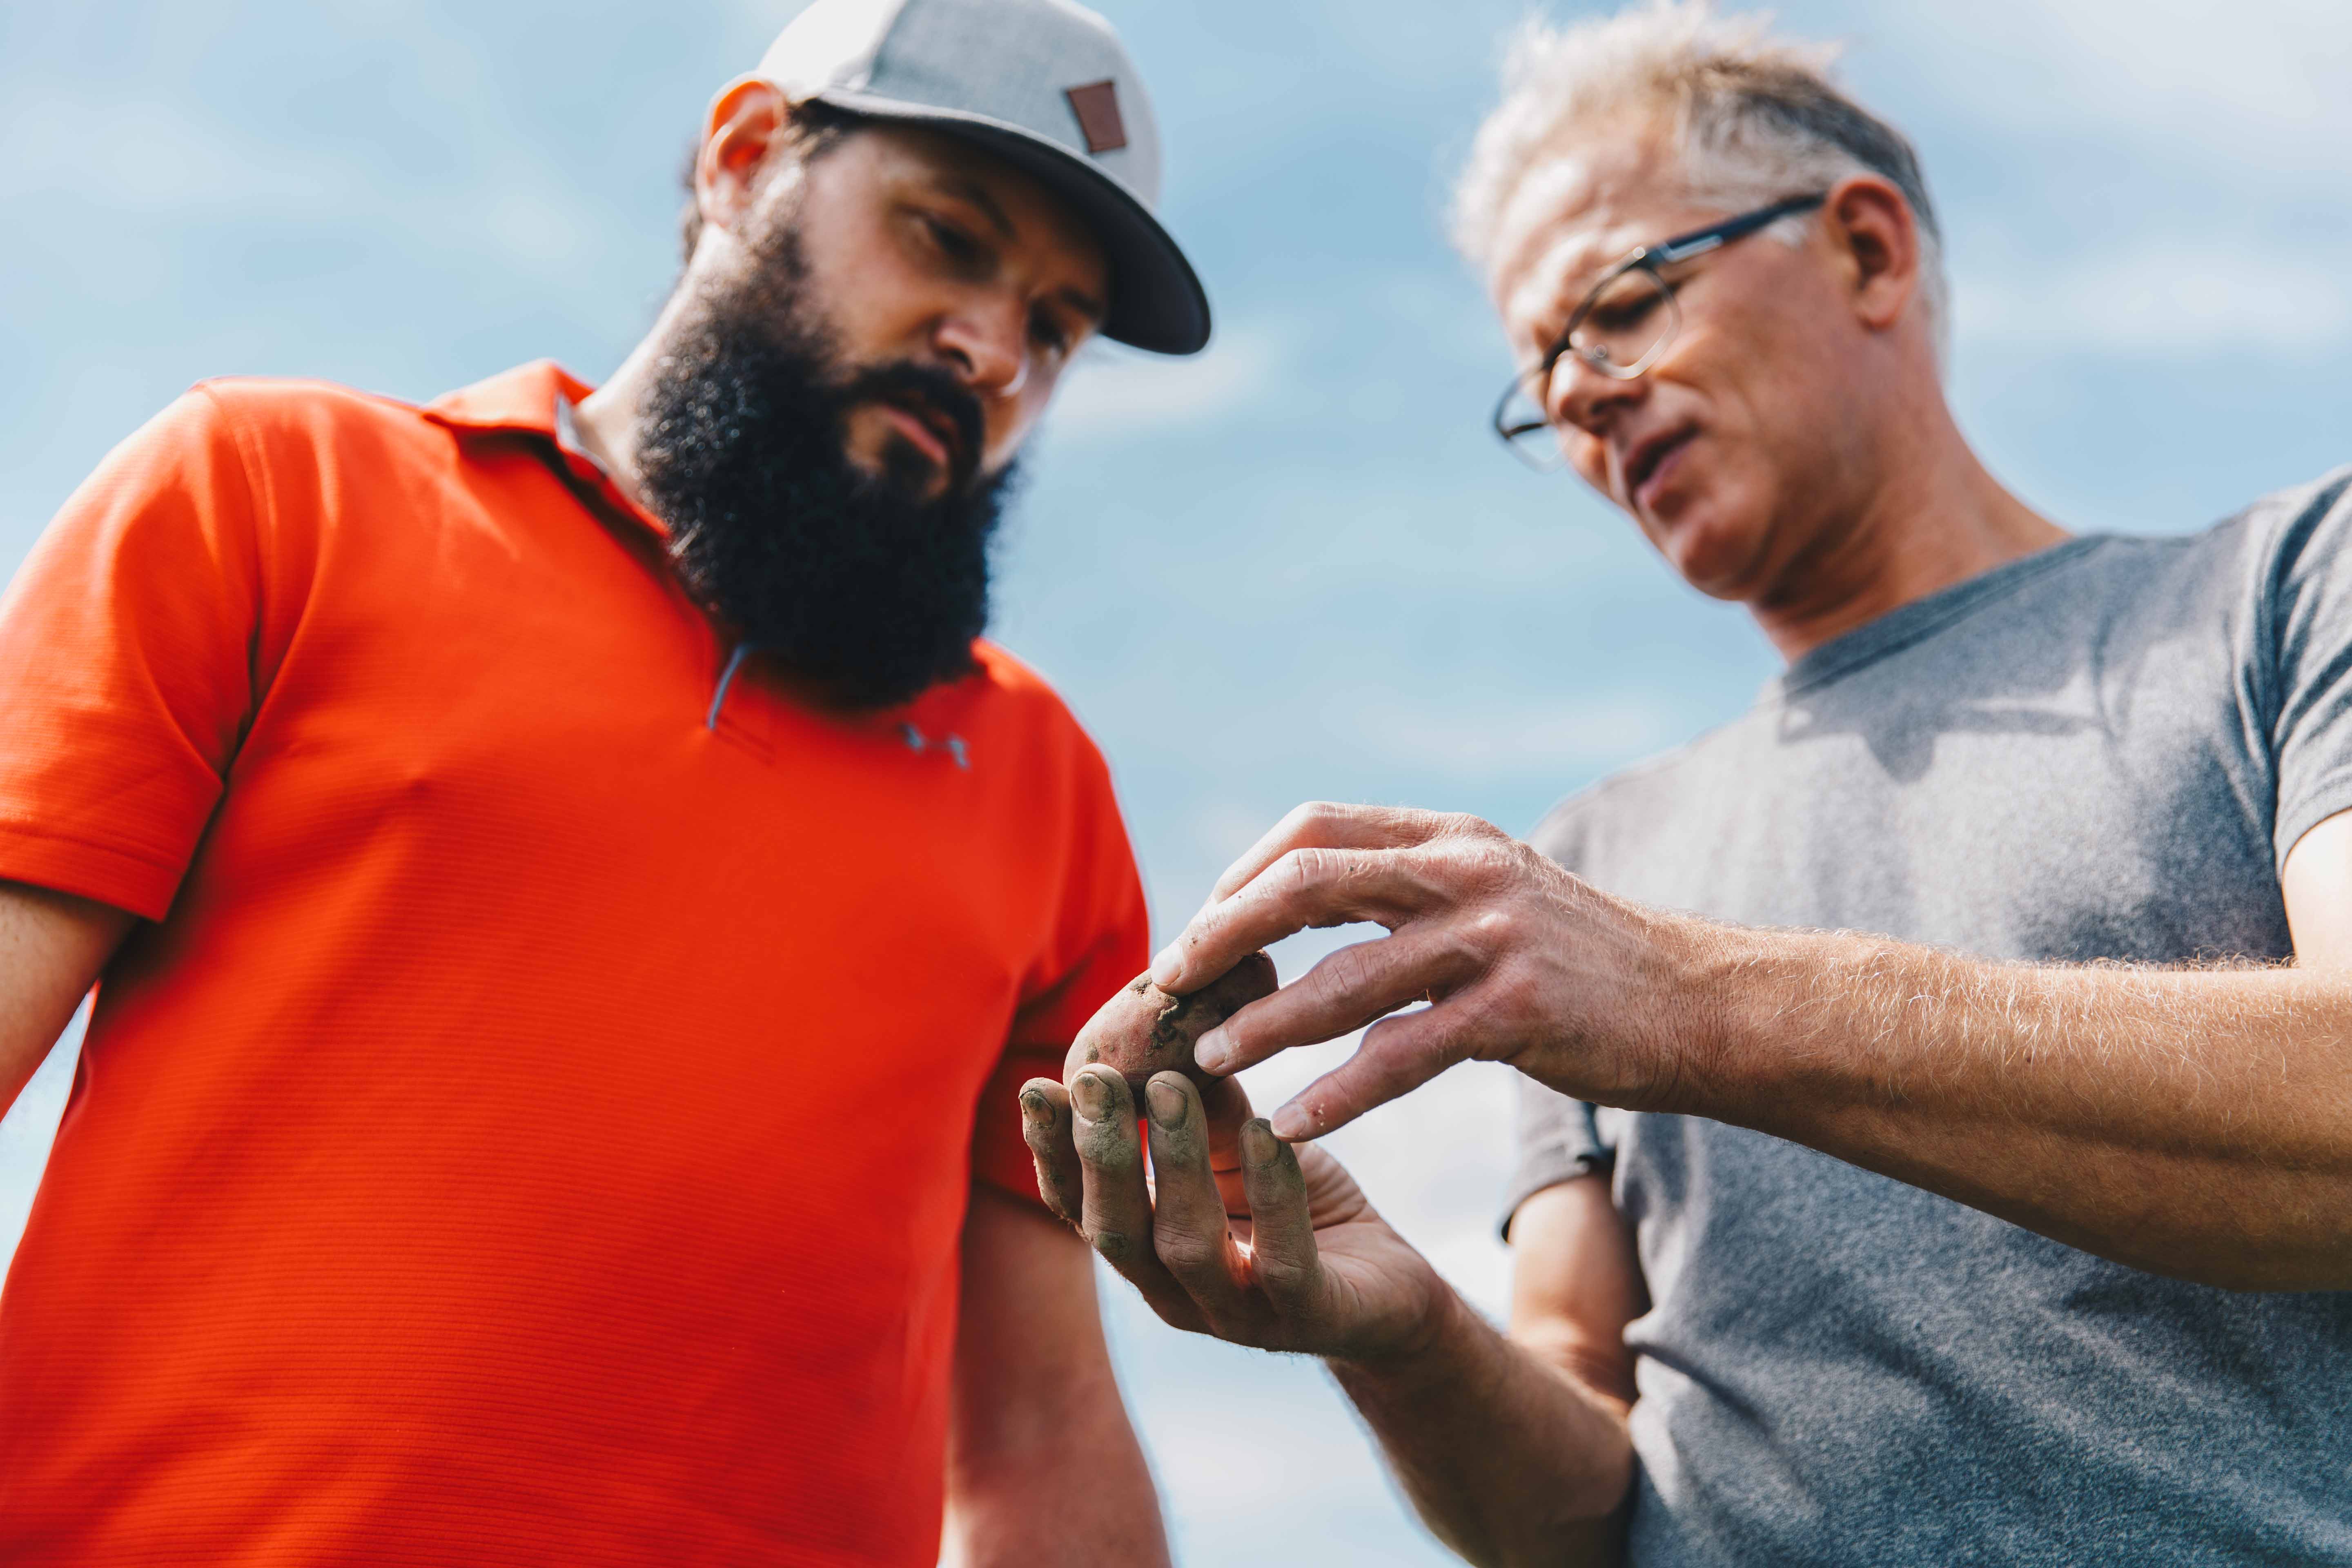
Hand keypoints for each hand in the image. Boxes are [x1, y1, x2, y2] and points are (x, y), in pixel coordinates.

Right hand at [1018, 1065, 1449, 1362]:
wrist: (1388, 1290)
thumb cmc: (1297, 1209)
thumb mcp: (1239, 1148)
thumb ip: (1199, 1105)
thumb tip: (1162, 1028)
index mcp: (1147, 1249)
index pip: (1080, 1208)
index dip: (1052, 1153)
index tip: (1038, 1085)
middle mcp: (1177, 1291)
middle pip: (1117, 1231)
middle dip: (1100, 1151)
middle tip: (1095, 1079)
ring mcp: (1239, 1313)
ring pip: (1185, 1244)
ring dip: (1174, 1161)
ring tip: (1171, 1087)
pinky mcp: (1308, 1317)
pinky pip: (1281, 1260)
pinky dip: (1271, 1194)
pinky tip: (1264, 1135)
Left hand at [1146, 803, 1708, 1140]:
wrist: (1702, 1002)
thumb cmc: (1581, 959)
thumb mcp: (1493, 891)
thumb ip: (1406, 885)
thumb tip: (1298, 893)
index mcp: (1449, 836)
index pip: (1312, 828)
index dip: (1239, 877)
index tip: (1195, 933)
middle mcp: (1464, 870)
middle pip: (1304, 883)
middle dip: (1220, 935)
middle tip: (1166, 989)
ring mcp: (1493, 938)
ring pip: (1341, 977)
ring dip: (1261, 1023)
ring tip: (1205, 1063)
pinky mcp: (1519, 1012)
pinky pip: (1401, 1056)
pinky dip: (1337, 1094)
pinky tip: (1291, 1126)